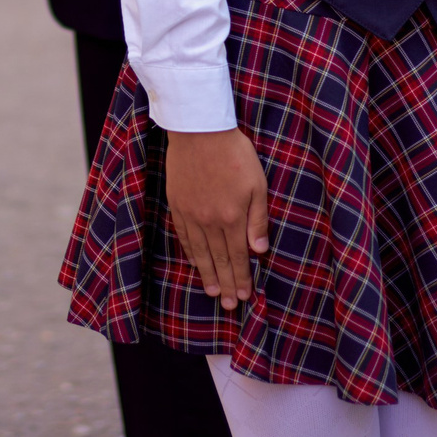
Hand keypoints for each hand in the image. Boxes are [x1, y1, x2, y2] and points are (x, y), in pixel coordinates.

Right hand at [164, 127, 268, 310]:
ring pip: (199, 252)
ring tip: (212, 293)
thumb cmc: (234, 154)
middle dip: (225, 284)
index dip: (242, 278)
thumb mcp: (257, 185)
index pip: (238, 257)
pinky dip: (190, 253)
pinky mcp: (177, 204)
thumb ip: (258, 220)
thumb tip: (258, 251)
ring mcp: (191, 214)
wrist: (199, 130)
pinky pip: (183, 236)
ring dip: (207, 274)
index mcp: (232, 217)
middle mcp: (210, 221)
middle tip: (228, 305)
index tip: (244, 296)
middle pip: (218, 260)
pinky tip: (195, 263)